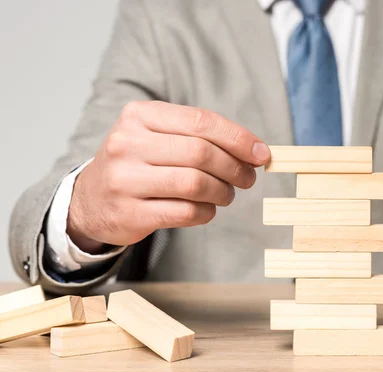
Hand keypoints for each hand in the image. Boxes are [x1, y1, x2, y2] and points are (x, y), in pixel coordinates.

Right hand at [67, 101, 270, 252]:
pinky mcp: (130, 214)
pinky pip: (186, 212)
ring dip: (223, 192)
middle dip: (235, 167)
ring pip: (196, 184)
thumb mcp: (157, 136)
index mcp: (139, 115)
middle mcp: (127, 144)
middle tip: (248, 178)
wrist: (90, 201)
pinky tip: (207, 209)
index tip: (261, 153)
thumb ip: (200, 137)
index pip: (201, 122)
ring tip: (227, 194)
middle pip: (201, 154)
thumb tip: (255, 151)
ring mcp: (125, 180)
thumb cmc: (137, 164)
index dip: (238, 138)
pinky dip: (207, 212)